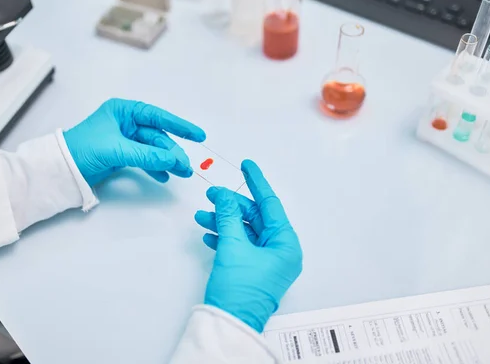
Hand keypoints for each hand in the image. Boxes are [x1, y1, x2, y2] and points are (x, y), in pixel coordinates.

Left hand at [63, 99, 205, 185]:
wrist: (60, 168)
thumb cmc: (82, 149)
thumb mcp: (116, 150)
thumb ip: (146, 155)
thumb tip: (172, 159)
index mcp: (124, 111)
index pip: (158, 117)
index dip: (179, 126)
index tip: (198, 135)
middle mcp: (126, 122)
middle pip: (158, 136)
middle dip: (173, 151)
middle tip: (186, 166)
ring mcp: (125, 139)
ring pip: (153, 149)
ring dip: (167, 161)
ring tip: (180, 173)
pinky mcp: (122, 155)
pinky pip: (145, 159)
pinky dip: (155, 167)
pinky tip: (164, 176)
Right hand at [194, 160, 302, 331]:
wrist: (229, 324)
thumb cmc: (240, 294)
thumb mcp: (233, 246)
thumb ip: (228, 216)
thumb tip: (224, 195)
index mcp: (285, 244)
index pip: (270, 204)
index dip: (257, 182)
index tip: (249, 166)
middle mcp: (279, 251)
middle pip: (255, 217)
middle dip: (231, 205)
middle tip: (213, 194)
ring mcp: (266, 261)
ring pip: (244, 230)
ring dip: (223, 222)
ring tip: (204, 216)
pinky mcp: (252, 268)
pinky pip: (239, 244)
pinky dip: (224, 237)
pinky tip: (210, 233)